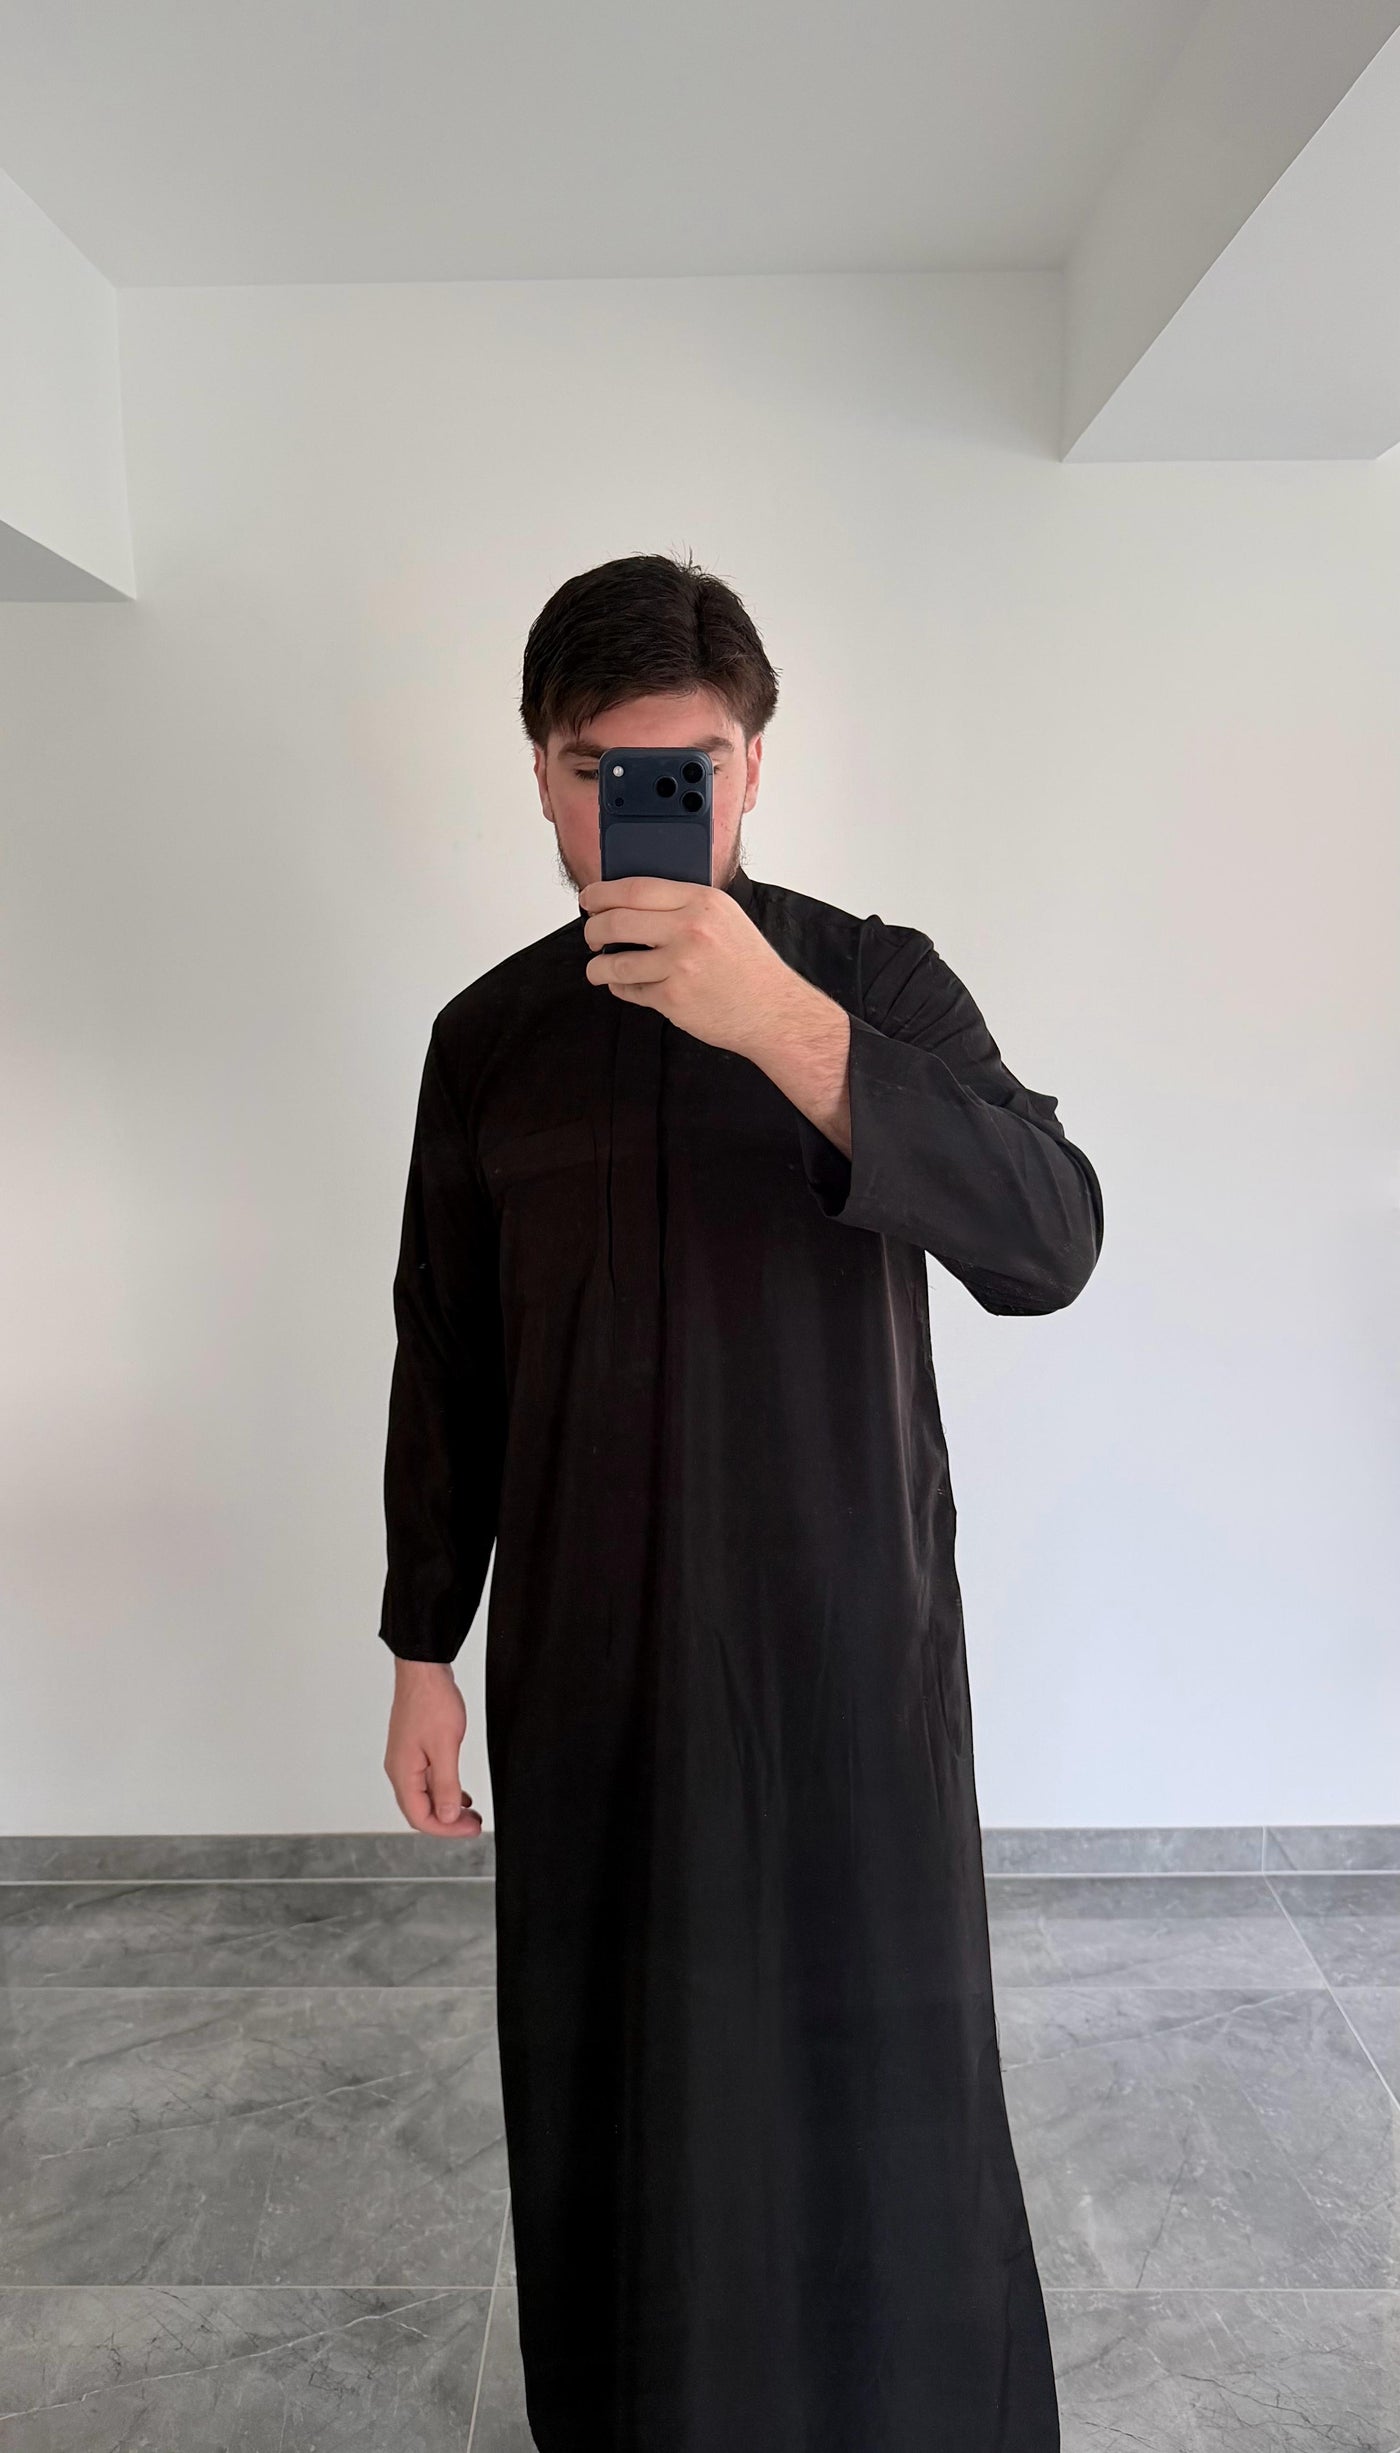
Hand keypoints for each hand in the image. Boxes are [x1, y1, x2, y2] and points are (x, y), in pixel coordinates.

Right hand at [383, 1659, 482, 1837]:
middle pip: (420, 1810)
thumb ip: (446, 1784)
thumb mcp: (445, 1746)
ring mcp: (406, 1759)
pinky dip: (444, 1790)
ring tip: (471, 1812)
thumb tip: (446, 1816)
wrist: (423, 1669)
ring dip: (447, 1807)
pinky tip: (460, 1793)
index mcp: (403, 1772)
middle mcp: (400, 1769)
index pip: (419, 1817)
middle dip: (448, 1822)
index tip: (471, 1828)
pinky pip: (427, 1780)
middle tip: (474, 1824)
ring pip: (424, 1795)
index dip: (446, 1829)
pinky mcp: (414, 1749)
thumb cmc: (432, 1702)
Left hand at [579, 876, 805, 1058]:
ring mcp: (680, 965)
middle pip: (617, 921)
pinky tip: (624, 986)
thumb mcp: (725, 918)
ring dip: (597, 967)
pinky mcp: (673, 998)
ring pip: (615, 961)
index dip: (602, 892)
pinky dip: (621, 989)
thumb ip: (686, 906)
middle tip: (591, 935)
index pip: (636, 888)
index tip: (588, 898)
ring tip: (598, 969)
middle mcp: (690, 929)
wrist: (774, 1011)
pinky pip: (631, 990)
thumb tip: (634, 902)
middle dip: (592, 929)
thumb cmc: (750, 966)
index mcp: (702, 902)